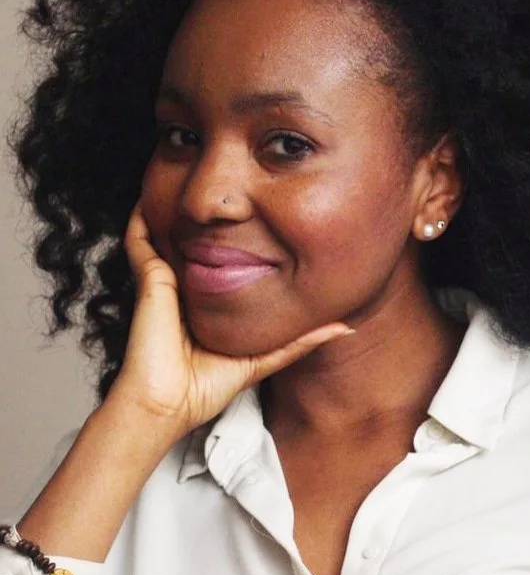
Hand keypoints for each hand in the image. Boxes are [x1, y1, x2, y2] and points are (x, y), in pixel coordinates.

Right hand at [108, 202, 352, 437]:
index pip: (224, 260)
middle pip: (199, 240)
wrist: (170, 402)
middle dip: (214, 216)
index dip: (242, 239)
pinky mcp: (151, 277)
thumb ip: (302, 341)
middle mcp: (187, 285)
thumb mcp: (266, 357)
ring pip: (172, 232)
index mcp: (209, 300)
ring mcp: (166, 279)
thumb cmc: (208, 386)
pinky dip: (142, 215)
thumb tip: (346, 329)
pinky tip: (157, 194)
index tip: (270, 218)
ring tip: (194, 172)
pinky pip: (140, 237)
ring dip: (181, 208)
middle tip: (240, 188)